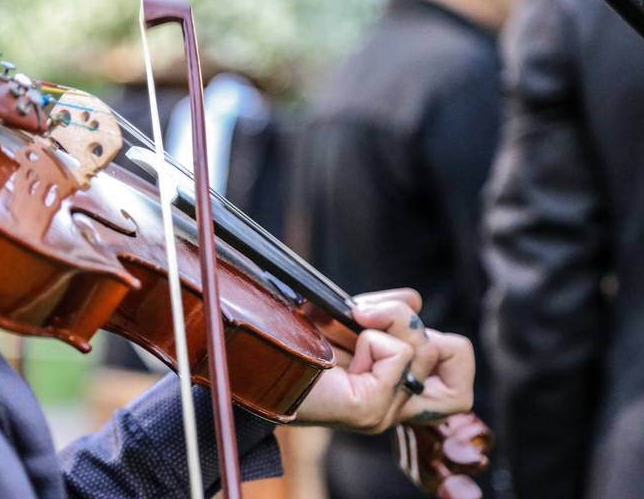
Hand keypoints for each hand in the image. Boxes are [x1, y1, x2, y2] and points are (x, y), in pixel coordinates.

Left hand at [296, 287, 474, 430]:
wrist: (251, 363)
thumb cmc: (292, 343)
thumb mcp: (348, 320)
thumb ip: (386, 312)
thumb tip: (414, 301)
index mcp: (395, 386)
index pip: (459, 378)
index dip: (446, 345)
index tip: (397, 322)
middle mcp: (395, 403)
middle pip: (451, 350)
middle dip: (404, 317)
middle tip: (363, 317)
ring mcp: (385, 410)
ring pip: (422, 346)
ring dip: (384, 321)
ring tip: (350, 326)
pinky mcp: (368, 410)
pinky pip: (397, 354)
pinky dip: (370, 339)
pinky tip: (341, 350)